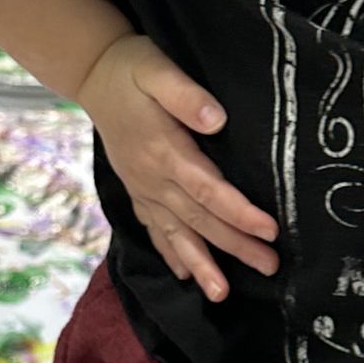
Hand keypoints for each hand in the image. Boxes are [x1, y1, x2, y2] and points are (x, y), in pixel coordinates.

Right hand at [78, 35, 278, 302]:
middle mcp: (153, 178)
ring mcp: (143, 188)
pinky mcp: (137, 190)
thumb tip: (217, 119)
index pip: (208, 189)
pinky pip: (154, 228)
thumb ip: (185, 94)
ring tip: (222, 294)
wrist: (93, 75)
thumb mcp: (157, 69)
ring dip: (202, 264)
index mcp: (164, 151)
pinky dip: (170, 253)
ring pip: (177, 233)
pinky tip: (185, 275)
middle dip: (235, 246)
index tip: (270, 230)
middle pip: (199, 219)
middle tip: (269, 267)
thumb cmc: (133, 68)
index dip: (239, 213)